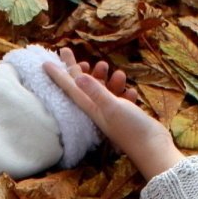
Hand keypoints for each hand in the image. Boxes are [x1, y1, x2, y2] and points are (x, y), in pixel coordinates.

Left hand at [43, 47, 185, 180]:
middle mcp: (98, 110)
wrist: (153, 149)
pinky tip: (131, 90)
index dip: (58, 75)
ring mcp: (112, 113)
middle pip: (82, 86)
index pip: (71, 88)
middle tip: (66, 50)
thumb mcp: (112, 107)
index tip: (44, 62)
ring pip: (103, 90)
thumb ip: (96, 92)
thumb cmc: (131, 129)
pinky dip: (124, 93)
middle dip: (76, 68)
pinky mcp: (125, 116)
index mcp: (91, 108)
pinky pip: (121, 99)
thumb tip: (78, 76)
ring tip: (110, 68)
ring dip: (106, 79)